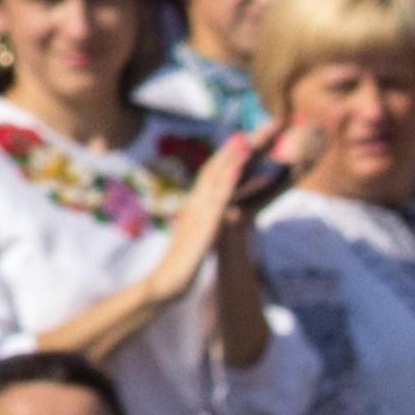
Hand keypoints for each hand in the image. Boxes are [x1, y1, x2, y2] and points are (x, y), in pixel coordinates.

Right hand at [159, 123, 277, 280]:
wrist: (166, 284)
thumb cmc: (182, 265)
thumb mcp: (197, 239)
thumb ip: (202, 226)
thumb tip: (211, 219)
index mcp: (196, 207)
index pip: (211, 175)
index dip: (225, 157)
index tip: (240, 138)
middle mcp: (197, 205)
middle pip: (214, 170)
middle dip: (232, 150)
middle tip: (249, 130)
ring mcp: (199, 214)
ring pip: (216, 180)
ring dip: (230, 159)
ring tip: (246, 139)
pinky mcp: (204, 226)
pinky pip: (218, 201)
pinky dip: (227, 183)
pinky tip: (237, 170)